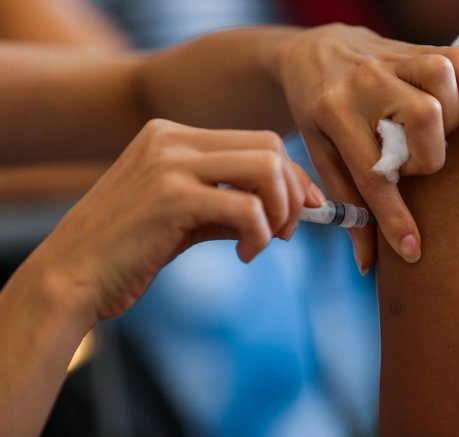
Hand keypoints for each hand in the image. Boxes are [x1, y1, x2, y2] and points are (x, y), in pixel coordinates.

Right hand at [26, 119, 321, 322]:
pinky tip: (244, 254)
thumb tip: (291, 209)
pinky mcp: (171, 197)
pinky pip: (247, 207)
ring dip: (281, 210)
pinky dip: (260, 234)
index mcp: (173, 136)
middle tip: (287, 232)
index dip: (293, 176)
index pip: (258, 141)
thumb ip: (230, 203)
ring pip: (266, 168)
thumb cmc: (129, 251)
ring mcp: (169, 163)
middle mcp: (172, 139)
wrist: (71, 278)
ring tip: (265, 242)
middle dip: (294, 192)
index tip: (307, 207)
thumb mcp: (184, 216)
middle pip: (270, 148)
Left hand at [279, 24, 458, 270]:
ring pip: (442, 83)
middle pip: (424, 118)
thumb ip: (346, 204)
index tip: (412, 250)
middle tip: (414, 166)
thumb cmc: (317, 112)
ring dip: (452, 120)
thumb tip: (367, 263)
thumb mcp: (320, 155)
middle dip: (428, 158)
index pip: (373, 172)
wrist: (311, 52)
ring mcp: (391, 59)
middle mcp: (364, 81)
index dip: (395, 218)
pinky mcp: (414, 48)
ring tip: (438, 139)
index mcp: (332, 112)